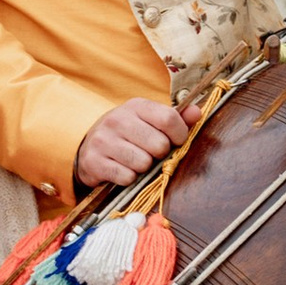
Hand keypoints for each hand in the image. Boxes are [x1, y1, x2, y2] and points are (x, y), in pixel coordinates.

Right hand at [74, 96, 192, 192]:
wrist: (89, 146)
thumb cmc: (128, 133)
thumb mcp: (149, 120)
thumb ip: (176, 118)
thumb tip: (197, 112)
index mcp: (136, 106)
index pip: (169, 119)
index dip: (179, 135)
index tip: (176, 141)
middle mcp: (117, 120)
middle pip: (159, 145)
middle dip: (160, 154)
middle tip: (151, 153)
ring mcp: (104, 141)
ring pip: (143, 163)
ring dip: (144, 168)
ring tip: (136, 161)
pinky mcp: (95, 161)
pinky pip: (127, 177)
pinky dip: (129, 178)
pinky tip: (123, 169)